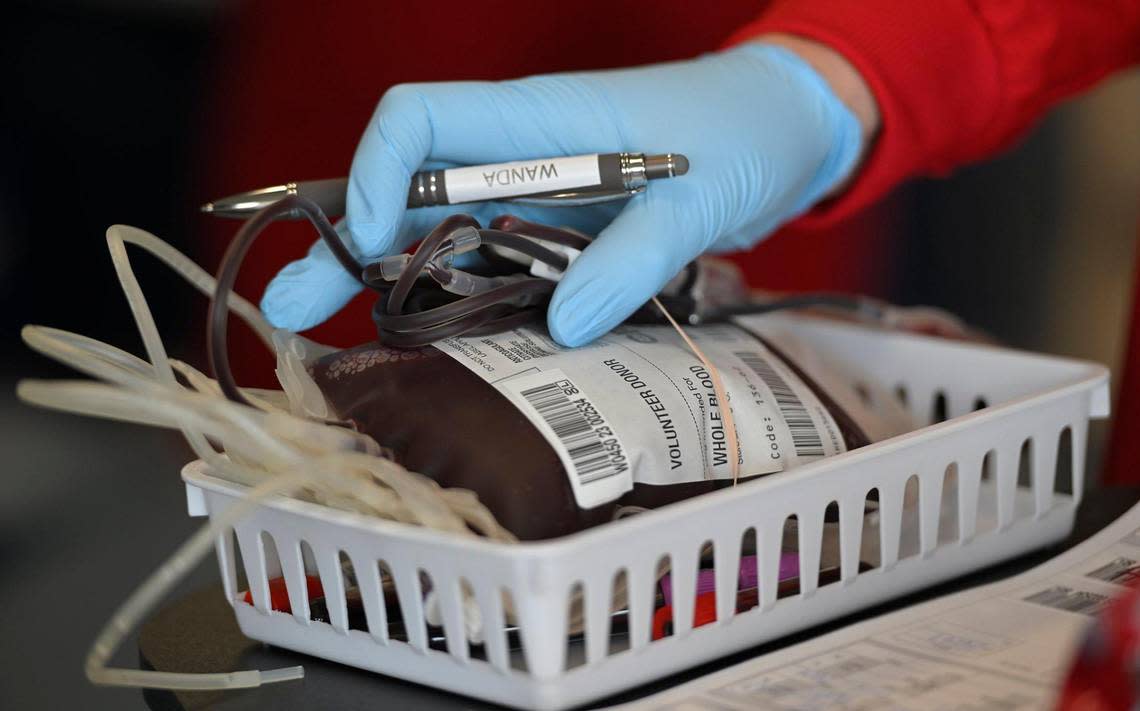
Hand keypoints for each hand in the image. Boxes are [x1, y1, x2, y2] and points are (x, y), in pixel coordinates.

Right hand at [262, 40, 870, 345]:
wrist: (785, 132)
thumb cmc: (744, 133)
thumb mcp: (701, 195)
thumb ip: (633, 256)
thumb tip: (563, 325)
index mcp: (538, 118)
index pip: (420, 120)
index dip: (377, 173)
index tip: (368, 242)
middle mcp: (519, 153)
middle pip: (406, 189)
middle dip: (342, 243)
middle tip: (288, 308)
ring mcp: (534, 196)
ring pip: (436, 234)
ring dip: (382, 281)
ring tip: (328, 338)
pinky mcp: (558, 234)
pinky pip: (491, 266)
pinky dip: (453, 299)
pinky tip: (423, 341)